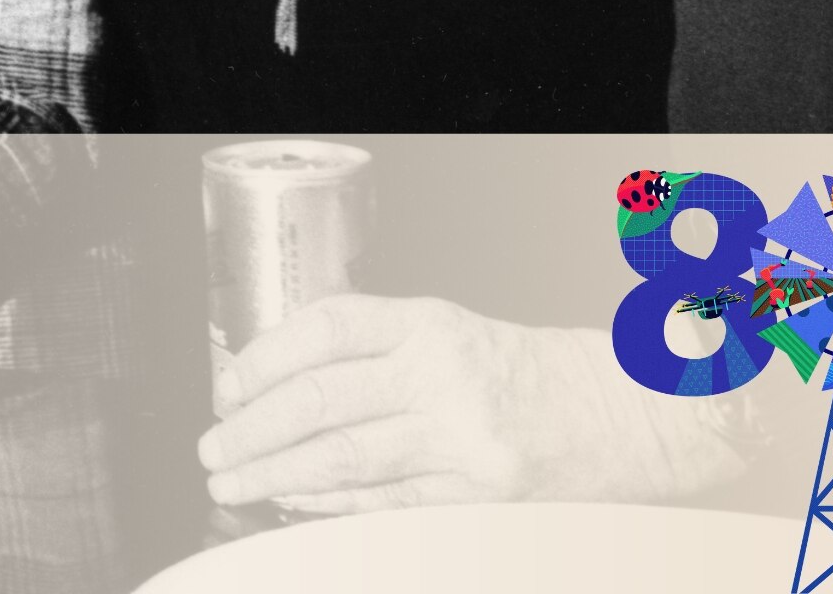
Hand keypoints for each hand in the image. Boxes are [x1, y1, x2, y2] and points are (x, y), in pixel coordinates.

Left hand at [200, 295, 744, 513]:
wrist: (619, 415)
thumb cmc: (516, 373)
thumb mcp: (444, 331)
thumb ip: (369, 345)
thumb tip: (272, 377)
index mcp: (427, 324)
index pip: (325, 329)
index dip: (263, 360)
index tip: (225, 389)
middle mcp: (442, 375)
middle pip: (322, 400)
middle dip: (253, 430)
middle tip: (213, 451)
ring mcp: (462, 439)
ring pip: (345, 458)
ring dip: (277, 475)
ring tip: (235, 485)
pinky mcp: (479, 495)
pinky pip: (386, 505)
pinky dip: (331, 507)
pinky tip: (294, 507)